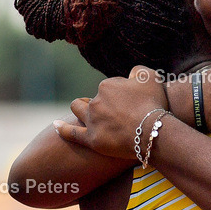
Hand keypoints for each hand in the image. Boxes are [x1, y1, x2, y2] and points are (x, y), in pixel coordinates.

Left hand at [53, 68, 167, 159]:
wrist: (152, 132)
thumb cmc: (154, 104)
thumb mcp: (151, 77)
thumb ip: (138, 71)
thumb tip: (131, 74)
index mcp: (107, 85)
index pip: (111, 87)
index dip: (123, 94)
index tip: (134, 103)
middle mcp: (96, 101)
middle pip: (96, 99)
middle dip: (103, 102)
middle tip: (118, 112)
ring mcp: (92, 120)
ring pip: (78, 110)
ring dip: (81, 108)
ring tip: (86, 112)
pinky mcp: (91, 139)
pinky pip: (72, 133)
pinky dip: (63, 128)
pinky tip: (56, 125)